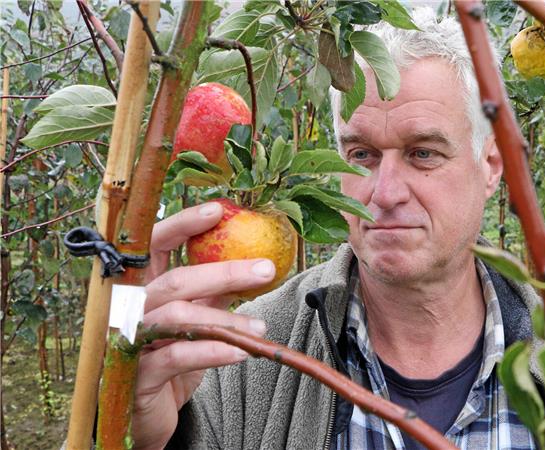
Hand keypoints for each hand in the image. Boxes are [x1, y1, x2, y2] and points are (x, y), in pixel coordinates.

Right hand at [131, 202, 274, 449]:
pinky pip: (175, 357)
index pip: (155, 244)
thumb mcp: (196, 320)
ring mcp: (129, 341)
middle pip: (175, 279)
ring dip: (225, 319)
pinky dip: (210, 351)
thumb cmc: (171, 360)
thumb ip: (214, 293)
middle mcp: (130, 308)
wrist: (147, 416)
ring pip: (177, 317)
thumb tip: (253, 264)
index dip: (182, 224)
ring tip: (261, 328)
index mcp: (143, 287)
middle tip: (266, 269)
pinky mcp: (136, 375)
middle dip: (224, 271)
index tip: (217, 210)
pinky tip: (240, 352)